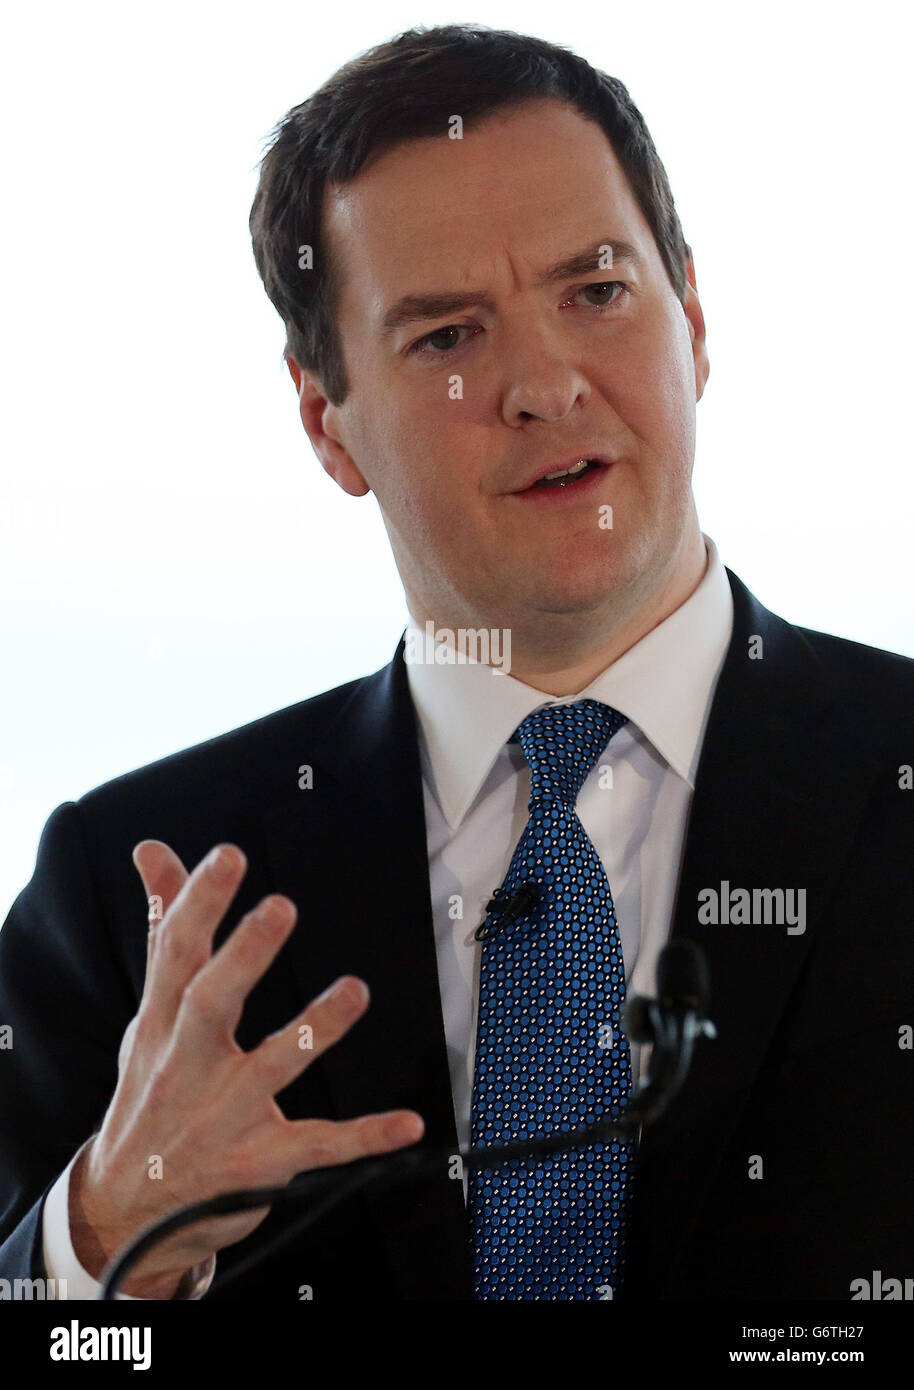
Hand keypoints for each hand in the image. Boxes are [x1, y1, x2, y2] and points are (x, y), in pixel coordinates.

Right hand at [70, 840, 423, 1297]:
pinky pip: (320, 1147)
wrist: (126, 1211)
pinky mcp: (259, 1162)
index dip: (199, 902)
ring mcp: (224, 1117)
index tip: (228, 857)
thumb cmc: (151, 1092)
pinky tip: (408, 1122)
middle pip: (210, 1004)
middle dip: (243, 956)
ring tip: (354, 990)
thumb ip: (164, 930)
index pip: (177, 953)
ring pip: (272, 1067)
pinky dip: (366, 1136)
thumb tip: (153, 852)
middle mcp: (189, 1066)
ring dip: (315, 1028)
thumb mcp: (150, 1014)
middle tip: (279, 908)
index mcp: (164, 1023)